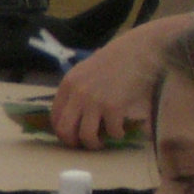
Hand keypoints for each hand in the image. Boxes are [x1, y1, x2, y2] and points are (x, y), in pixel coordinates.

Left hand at [50, 17, 184, 148]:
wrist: (139, 50)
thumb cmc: (116, 58)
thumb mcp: (87, 70)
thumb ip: (78, 88)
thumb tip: (75, 112)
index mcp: (68, 84)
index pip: (54, 116)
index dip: (61, 130)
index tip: (71, 136)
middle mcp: (77, 94)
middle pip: (64, 129)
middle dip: (73, 142)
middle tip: (83, 144)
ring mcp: (94, 101)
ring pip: (85, 135)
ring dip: (94, 144)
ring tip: (102, 143)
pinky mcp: (113, 107)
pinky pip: (112, 131)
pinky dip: (117, 135)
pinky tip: (121, 131)